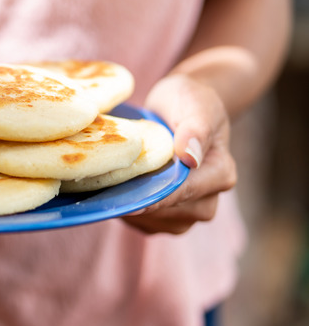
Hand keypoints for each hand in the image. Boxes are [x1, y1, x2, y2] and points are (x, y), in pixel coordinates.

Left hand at [122, 74, 236, 233]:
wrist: (179, 106)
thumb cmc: (189, 102)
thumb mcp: (194, 106)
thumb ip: (194, 130)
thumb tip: (189, 158)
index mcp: (221, 173)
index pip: (185, 191)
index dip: (156, 195)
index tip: (127, 199)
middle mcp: (209, 198)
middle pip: (170, 212)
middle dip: (139, 201)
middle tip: (105, 188)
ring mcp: (189, 211)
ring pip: (156, 222)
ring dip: (130, 209)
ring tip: (106, 189)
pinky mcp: (168, 217)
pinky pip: (146, 224)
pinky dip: (128, 212)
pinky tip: (112, 193)